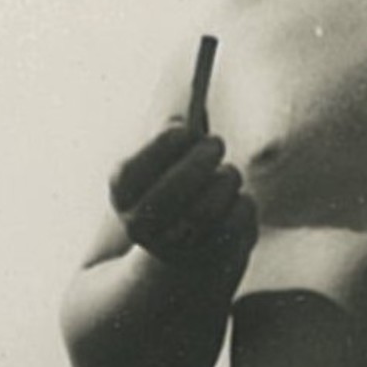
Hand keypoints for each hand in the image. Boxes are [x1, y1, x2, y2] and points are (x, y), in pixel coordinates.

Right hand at [108, 124, 255, 269]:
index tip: (182, 129)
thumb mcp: (170, 159)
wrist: (190, 249)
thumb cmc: (180, 186)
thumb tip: (195, 110)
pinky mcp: (212, 257)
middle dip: (197, 162)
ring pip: (206, 210)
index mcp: (123, 197)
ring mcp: (175, 248)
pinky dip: (243, 202)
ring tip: (228, 174)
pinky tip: (237, 200)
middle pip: (170, 195)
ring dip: (224, 180)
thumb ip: (178, 135)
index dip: (158, 148)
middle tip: (216, 142)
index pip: (130, 173)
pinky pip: (235, 221)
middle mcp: (141, 228)